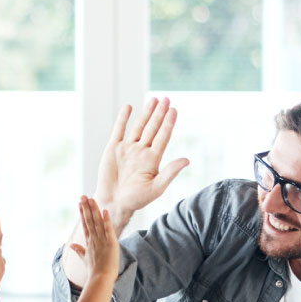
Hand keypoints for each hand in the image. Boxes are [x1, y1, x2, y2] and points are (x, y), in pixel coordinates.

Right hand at [69, 196, 118, 280]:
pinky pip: (108, 230)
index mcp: (89, 242)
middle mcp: (94, 239)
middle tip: (83, 196)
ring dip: (94, 210)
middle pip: (89, 220)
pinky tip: (105, 211)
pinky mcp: (110, 243)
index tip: (80, 204)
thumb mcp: (85, 259)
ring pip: (97, 222)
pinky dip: (106, 220)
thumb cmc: (94, 271)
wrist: (100, 279)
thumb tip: (71, 244)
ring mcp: (101, 241)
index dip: (82, 213)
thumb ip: (78, 250)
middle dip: (86, 208)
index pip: (85, 225)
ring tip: (91, 199)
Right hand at [93, 98, 189, 221]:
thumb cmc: (136, 199)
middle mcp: (141, 151)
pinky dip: (123, 119)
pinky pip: (119, 130)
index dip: (168, 123)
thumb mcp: (156, 188)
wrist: (113, 203)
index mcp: (153, 159)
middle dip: (159, 113)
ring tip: (153, 99)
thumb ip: (170, 173)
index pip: (163, 137)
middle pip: (152, 128)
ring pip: (138, 126)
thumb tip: (187, 160)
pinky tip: (129, 107)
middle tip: (166, 98)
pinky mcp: (113, 148)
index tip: (173, 110)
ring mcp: (127, 148)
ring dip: (146, 113)